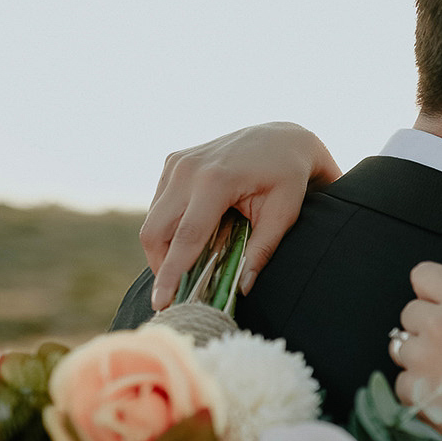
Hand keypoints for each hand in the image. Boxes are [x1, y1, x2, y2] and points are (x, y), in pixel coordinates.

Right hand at [139, 122, 341, 309]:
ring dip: (163, 250)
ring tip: (185, 272)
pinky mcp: (173, 162)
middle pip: (156, 231)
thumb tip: (242, 288)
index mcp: (215, 180)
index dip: (172, 273)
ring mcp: (176, 162)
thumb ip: (262, 251)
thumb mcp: (285, 214)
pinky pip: (159, 206)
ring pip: (153, 220)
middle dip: (162, 267)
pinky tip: (189, 244)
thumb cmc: (289, 178)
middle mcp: (188, 168)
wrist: (282, 137)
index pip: (186, 237)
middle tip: (173, 296)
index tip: (161, 303)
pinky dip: (168, 230)